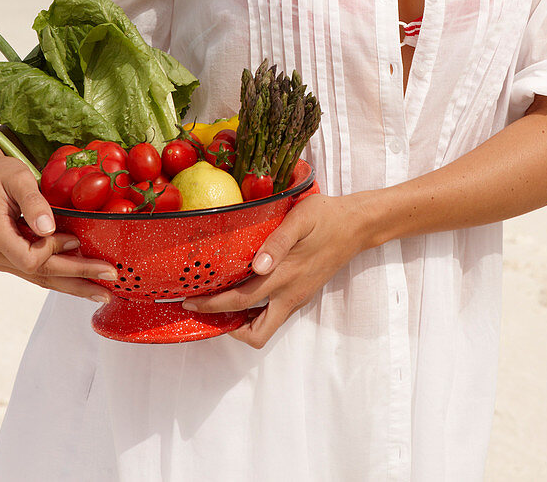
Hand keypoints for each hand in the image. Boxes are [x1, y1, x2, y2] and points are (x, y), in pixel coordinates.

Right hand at [0, 146, 116, 301]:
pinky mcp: (5, 258)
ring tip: (98, 291)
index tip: (75, 240)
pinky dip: (57, 276)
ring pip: (37, 278)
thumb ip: (33, 201)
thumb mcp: (16, 178)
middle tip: (108, 279)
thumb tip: (49, 227)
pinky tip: (77, 279)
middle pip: (40, 274)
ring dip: (70, 285)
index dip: (56, 250)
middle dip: (78, 278)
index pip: (31, 259)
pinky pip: (33, 272)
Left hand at [182, 193, 366, 347]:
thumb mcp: (301, 219)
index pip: (240, 301)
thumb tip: (257, 266)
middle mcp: (290, 294)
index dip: (211, 305)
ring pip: (265, 329)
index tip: (189, 299)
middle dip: (220, 322)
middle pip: (252, 330)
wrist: (357, 225)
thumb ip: (278, 242)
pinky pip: (274, 315)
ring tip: (219, 306)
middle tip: (198, 306)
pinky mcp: (302, 295)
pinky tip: (244, 293)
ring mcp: (297, 297)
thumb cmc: (326, 216)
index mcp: (285, 275)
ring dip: (240, 325)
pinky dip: (254, 313)